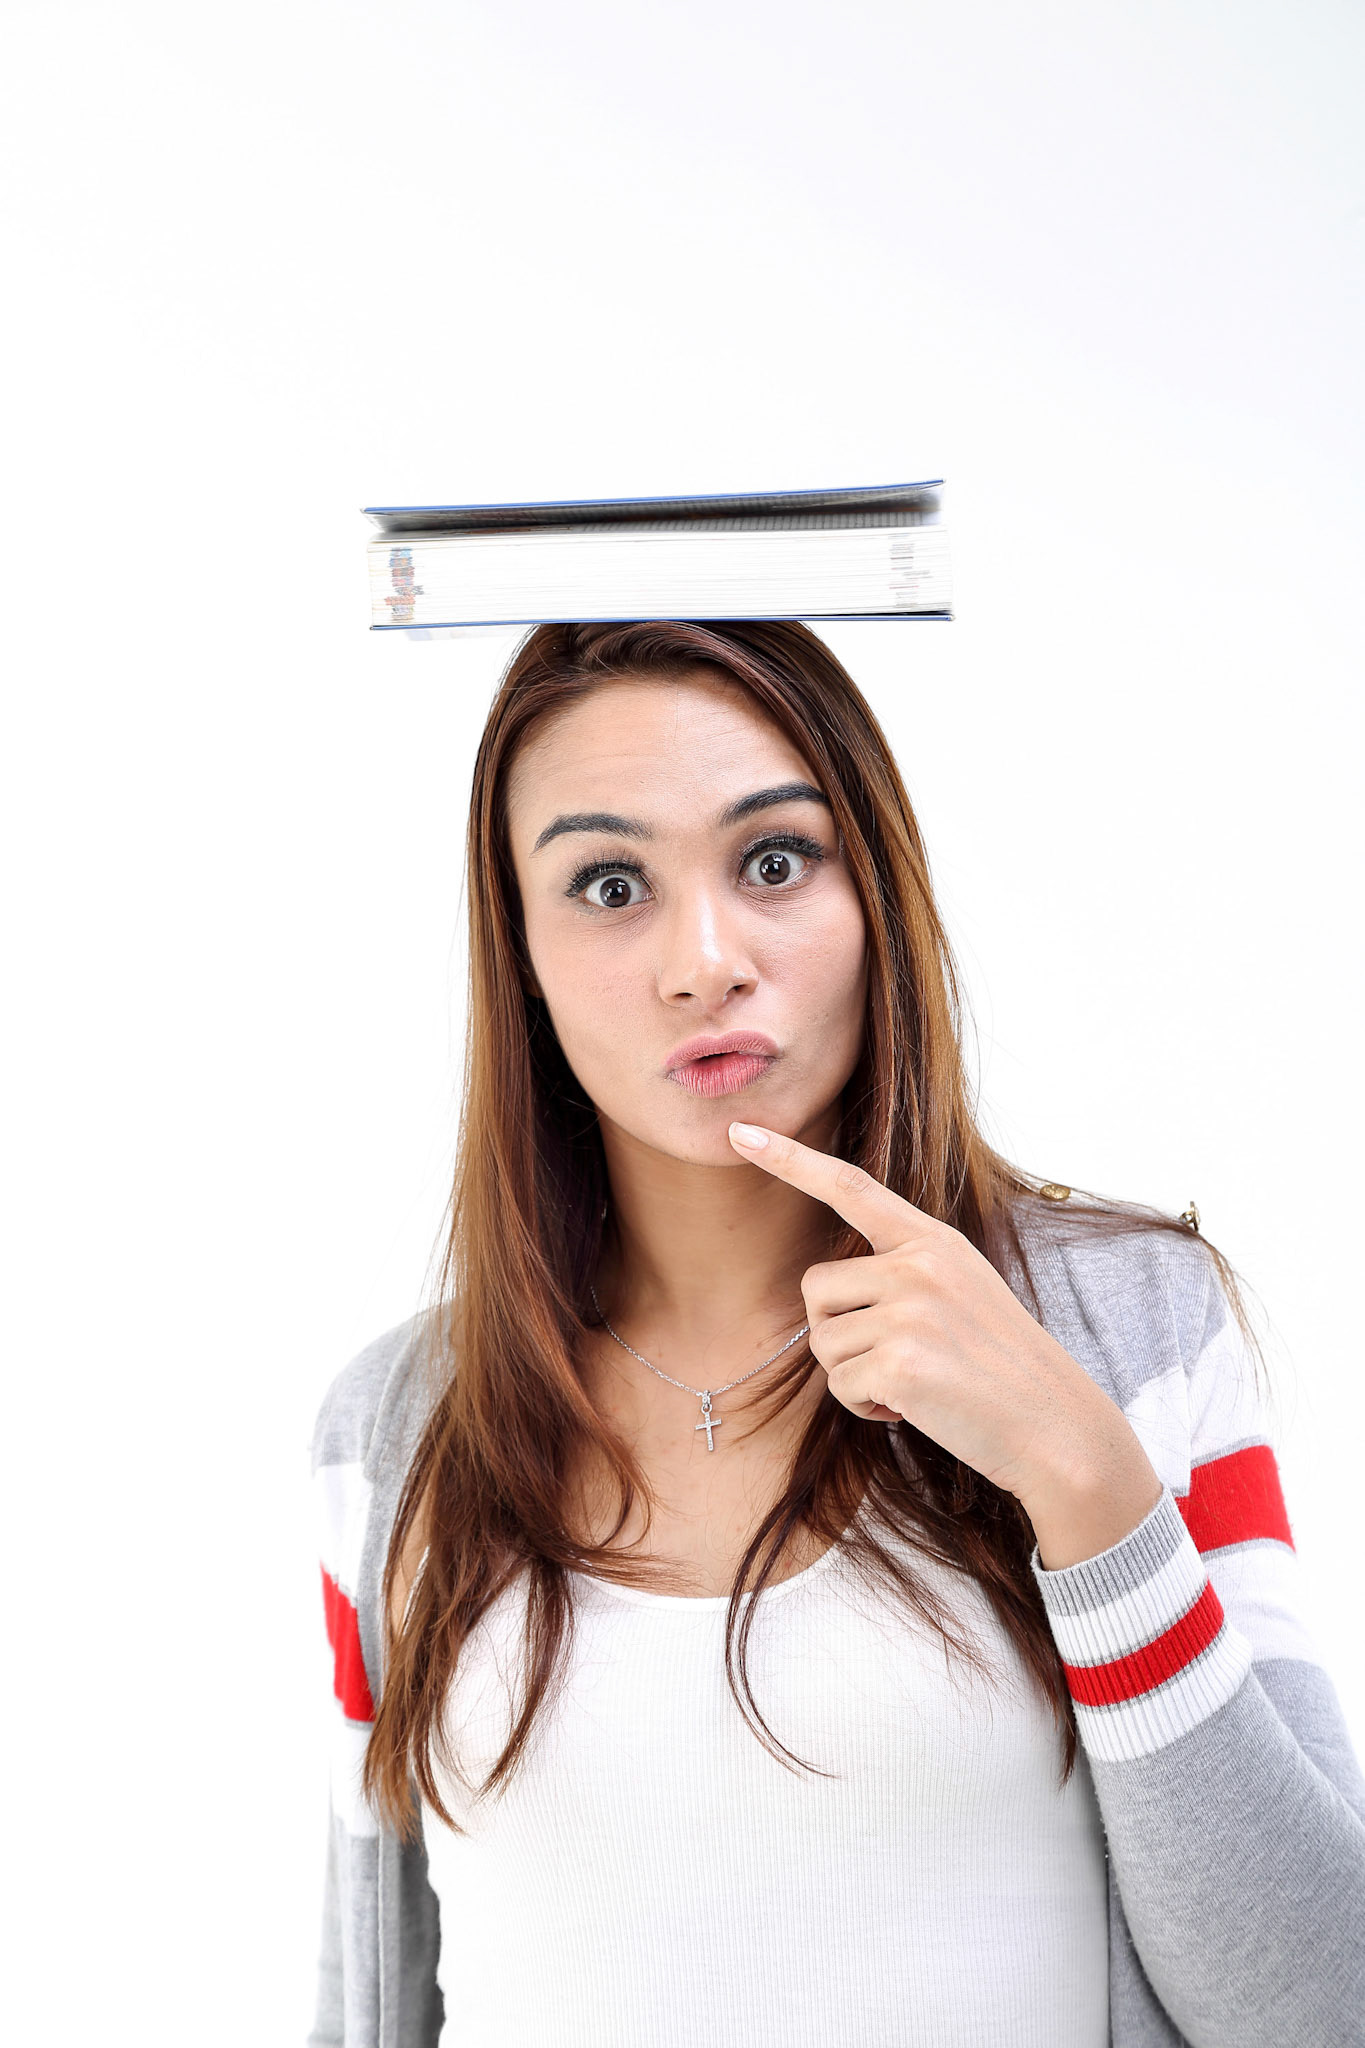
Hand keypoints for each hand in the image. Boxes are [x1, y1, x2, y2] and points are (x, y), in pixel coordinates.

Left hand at [726, 1119, 1154, 1520]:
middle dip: (839, 1332)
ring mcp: (910, 1310)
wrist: (1054, 1427)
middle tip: (897, 1360)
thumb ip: (902, 1273)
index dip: (791, 1159)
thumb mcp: (962, 1292)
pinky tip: (912, 1409)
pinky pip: (840, 1386)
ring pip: (823, 1342)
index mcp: (932, 1241)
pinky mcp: (900, 1361)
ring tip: (912, 1385)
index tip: (741, 1132)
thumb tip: (825, 1289)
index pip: (851, 1187)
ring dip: (854, 1376)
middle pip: (816, 1287)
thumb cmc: (1000, 1368)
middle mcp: (918, 1264)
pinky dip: (864, 1408)